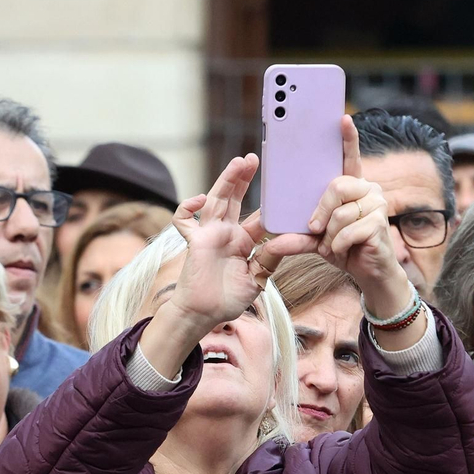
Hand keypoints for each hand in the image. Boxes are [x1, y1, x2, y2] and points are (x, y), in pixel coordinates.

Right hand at [162, 156, 266, 330]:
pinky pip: (184, 221)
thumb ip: (270, 258)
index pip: (257, 216)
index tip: (281, 186)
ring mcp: (208, 235)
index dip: (268, 202)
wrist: (204, 315)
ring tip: (240, 162)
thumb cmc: (229, 299)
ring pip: (216, 200)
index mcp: (242, 241)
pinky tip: (200, 199)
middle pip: (234, 199)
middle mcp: (226, 233)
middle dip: (243, 178)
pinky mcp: (194, 242)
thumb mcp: (257, 278)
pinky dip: (188, 207)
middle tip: (254, 158)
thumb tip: (288, 240)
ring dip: (226, 180)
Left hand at [304, 116, 405, 300]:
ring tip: (333, 245)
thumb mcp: (317, 240)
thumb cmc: (346, 249)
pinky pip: (348, 230)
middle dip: (321, 210)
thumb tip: (272, 241)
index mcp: (353, 186)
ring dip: (330, 235)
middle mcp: (368, 190)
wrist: (370, 274)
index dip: (348, 138)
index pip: (350, 158)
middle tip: (315, 228)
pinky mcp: (379, 225)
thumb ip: (297, 236)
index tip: (343, 118)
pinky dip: (338, 245)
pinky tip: (344, 251)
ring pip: (340, 212)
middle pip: (337, 186)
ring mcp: (377, 205)